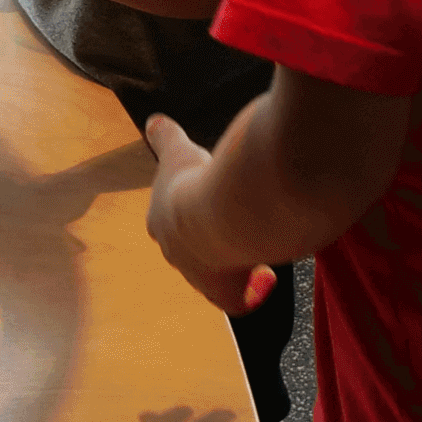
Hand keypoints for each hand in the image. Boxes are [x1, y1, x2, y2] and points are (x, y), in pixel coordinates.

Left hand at [143, 115, 280, 316]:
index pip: (169, 228)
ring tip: (255, 253)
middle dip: (210, 246)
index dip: (187, 219)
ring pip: (213, 278)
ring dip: (233, 265)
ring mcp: (199, 276)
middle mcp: (176, 254)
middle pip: (190, 256)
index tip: (205, 213)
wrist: (218, 215)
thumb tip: (154, 121)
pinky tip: (267, 277)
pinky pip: (238, 300)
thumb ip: (166, 136)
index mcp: (162, 223)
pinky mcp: (225, 292)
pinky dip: (252, 290)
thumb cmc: (197, 182)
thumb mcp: (178, 152)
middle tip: (232, 235)